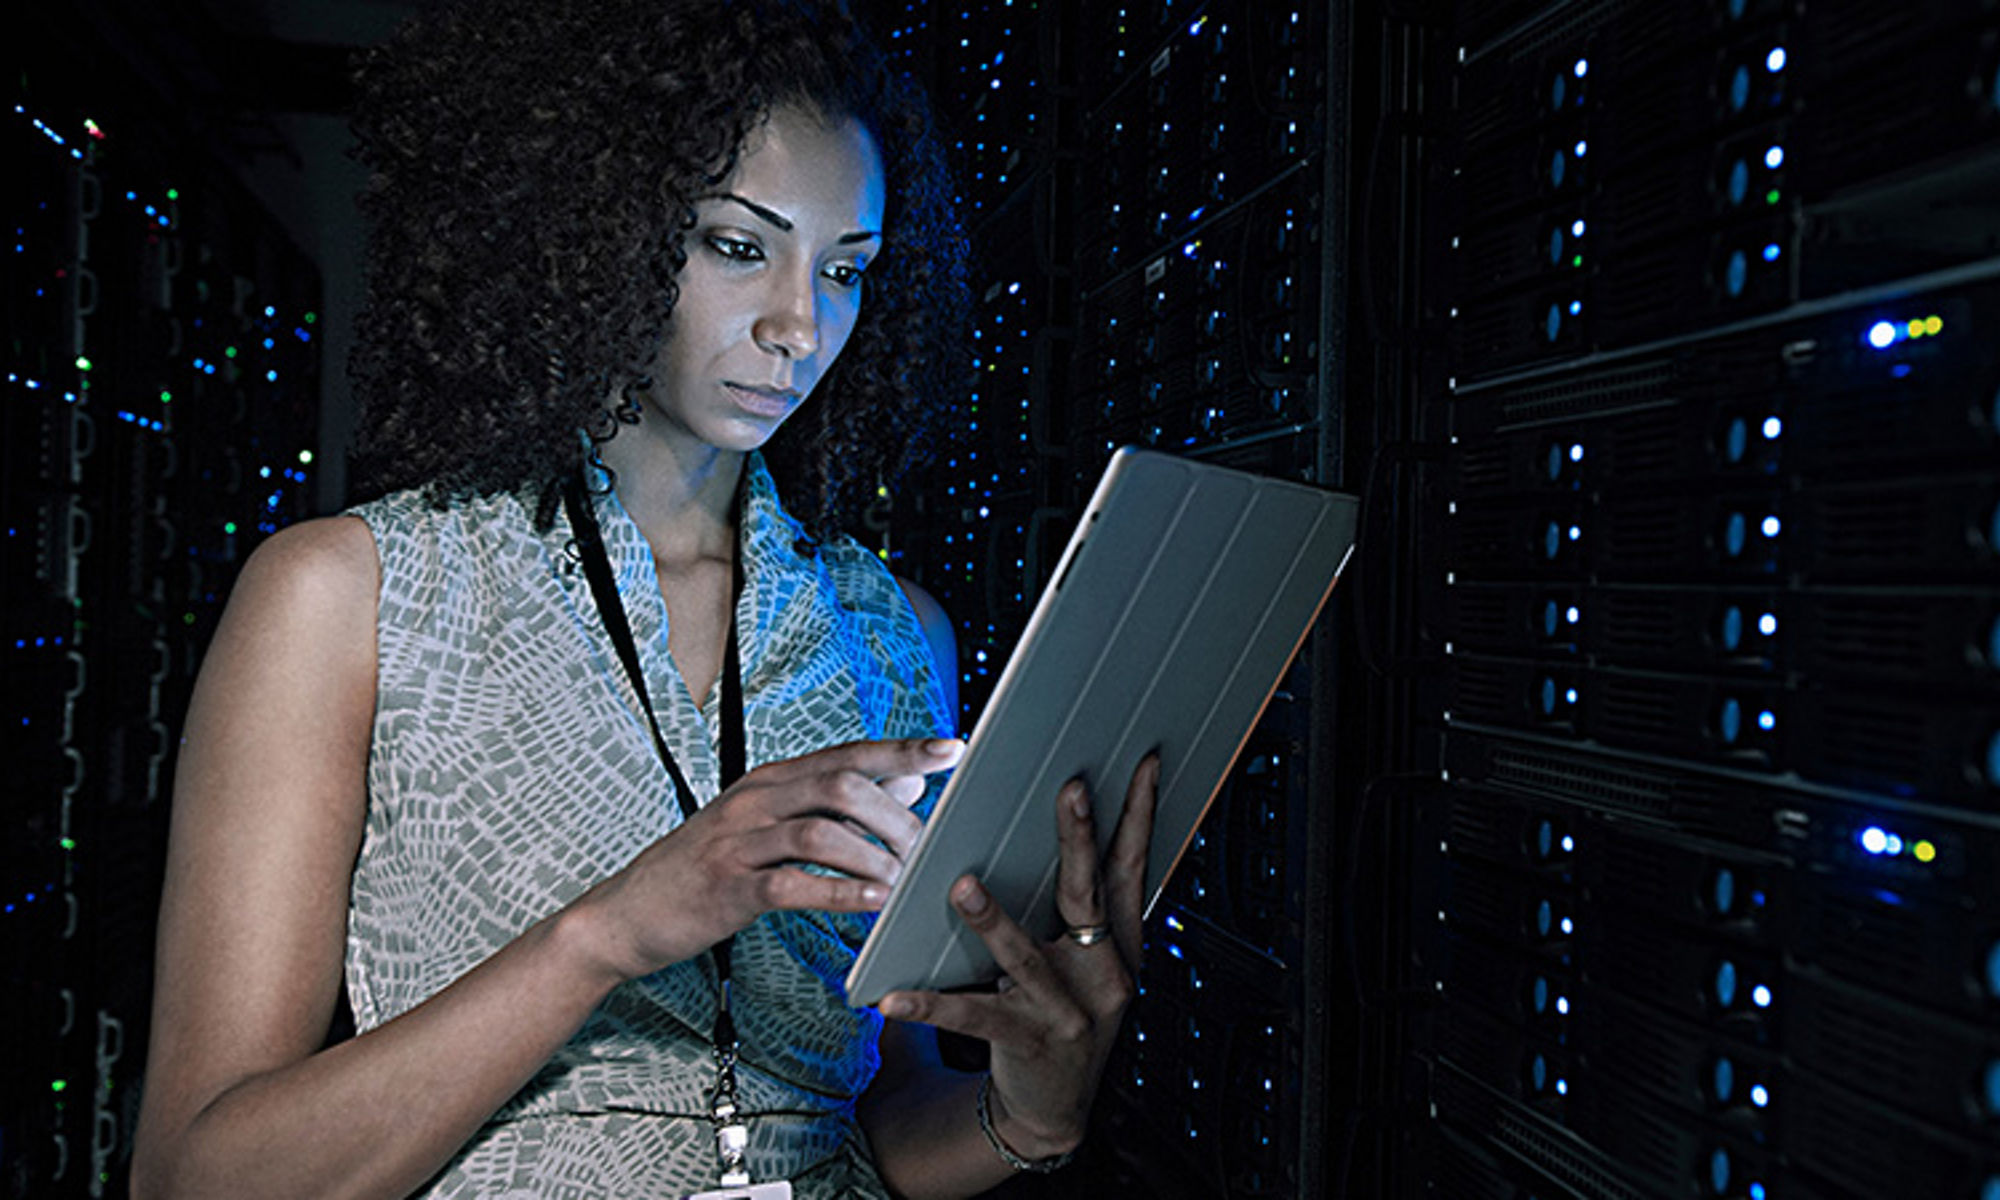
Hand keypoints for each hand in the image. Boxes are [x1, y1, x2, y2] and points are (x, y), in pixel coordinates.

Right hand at [573, 737, 963, 983]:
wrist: (625, 914)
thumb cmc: (706, 869)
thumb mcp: (768, 825)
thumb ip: (833, 802)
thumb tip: (907, 779)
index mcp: (771, 780)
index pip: (847, 753)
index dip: (902, 749)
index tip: (953, 748)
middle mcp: (756, 799)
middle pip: (841, 784)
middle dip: (895, 815)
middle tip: (931, 847)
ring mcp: (738, 841)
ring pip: (821, 830)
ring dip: (873, 857)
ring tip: (906, 882)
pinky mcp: (727, 887)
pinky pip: (791, 884)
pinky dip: (837, 892)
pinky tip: (871, 904)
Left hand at [877, 753, 1160, 1157]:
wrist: (1052, 1110)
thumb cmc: (1058, 1018)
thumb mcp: (1082, 963)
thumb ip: (1072, 909)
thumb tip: (1049, 831)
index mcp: (1119, 944)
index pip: (1133, 869)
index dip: (1140, 816)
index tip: (1145, 765)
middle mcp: (1104, 973)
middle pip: (1088, 895)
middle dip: (1080, 840)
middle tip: (1070, 789)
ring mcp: (1069, 1010)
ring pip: (1026, 956)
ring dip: (993, 919)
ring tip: (961, 885)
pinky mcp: (1028, 1043)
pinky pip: (972, 1018)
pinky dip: (929, 1006)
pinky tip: (891, 999)